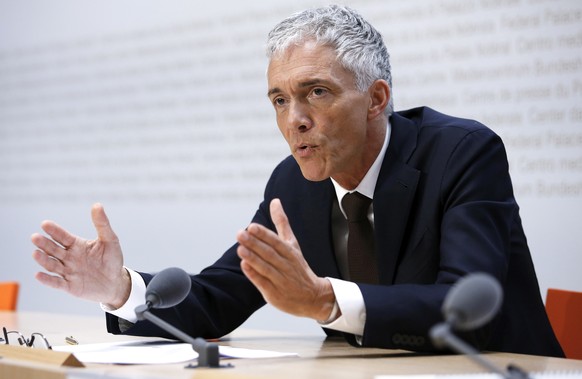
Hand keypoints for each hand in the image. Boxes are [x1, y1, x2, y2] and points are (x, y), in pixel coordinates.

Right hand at [31, 203, 130, 307]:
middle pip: (53, 250)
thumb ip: (102, 224)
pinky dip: (47, 280)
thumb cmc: (112, 259)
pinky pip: (56, 283)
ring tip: (35, 253)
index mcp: (76, 245)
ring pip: (52, 265)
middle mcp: (69, 257)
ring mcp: (68, 272)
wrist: (116, 283)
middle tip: (35, 237)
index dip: (54, 231)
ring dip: (43, 260)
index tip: (45, 224)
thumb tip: (97, 205)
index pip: (62, 236)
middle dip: (44, 244)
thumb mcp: (110, 240)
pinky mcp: (70, 286)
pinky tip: (38, 275)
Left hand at [236, 199, 336, 320]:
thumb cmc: (297, 266)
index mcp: (290, 252)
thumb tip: (274, 201)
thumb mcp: (292, 243)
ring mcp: (281, 280)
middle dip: (255, 244)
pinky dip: (254, 275)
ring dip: (253, 259)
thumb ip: (282, 223)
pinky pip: (264, 283)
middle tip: (240, 233)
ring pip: (266, 268)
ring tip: (240, 249)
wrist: (313, 296)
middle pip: (270, 253)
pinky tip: (244, 266)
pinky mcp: (275, 294)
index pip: (276, 242)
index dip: (264, 235)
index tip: (252, 227)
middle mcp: (286, 265)